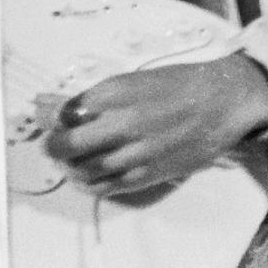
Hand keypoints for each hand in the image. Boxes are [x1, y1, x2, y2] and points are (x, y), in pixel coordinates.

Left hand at [43, 53, 267, 196]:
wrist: (221, 101)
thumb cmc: (177, 84)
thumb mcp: (132, 81)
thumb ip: (95, 97)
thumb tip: (54, 103)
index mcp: (117, 92)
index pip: (66, 111)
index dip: (51, 118)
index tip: (46, 118)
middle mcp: (124, 122)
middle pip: (68, 143)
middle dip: (52, 146)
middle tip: (49, 145)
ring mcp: (136, 151)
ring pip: (84, 169)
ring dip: (68, 167)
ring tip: (67, 161)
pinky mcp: (148, 173)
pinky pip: (107, 187)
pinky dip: (89, 184)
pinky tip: (85, 176)